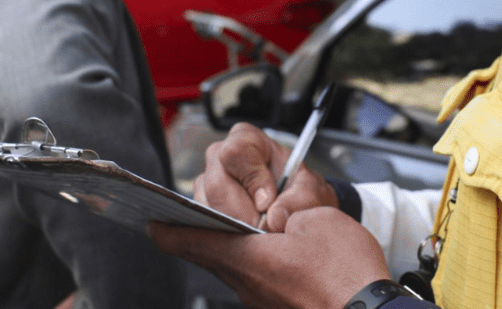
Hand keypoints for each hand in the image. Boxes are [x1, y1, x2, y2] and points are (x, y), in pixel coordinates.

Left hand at [150, 207, 390, 308]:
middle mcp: (244, 281)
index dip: (168, 226)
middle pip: (211, 248)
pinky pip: (255, 275)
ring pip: (234, 262)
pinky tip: (284, 245)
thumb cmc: (346, 274)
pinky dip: (260, 256)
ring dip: (241, 240)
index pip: (188, 239)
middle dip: (216, 221)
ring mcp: (259, 297)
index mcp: (245, 256)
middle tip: (238, 203)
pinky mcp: (275, 304)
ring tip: (269, 221)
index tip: (155, 220)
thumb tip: (275, 213)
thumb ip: (288, 207)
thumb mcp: (316, 217)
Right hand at [195, 122, 337, 230]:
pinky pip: (204, 226)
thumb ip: (300, 200)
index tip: (268, 202)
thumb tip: (273, 219)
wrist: (296, 214)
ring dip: (234, 229)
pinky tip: (246, 241)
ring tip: (260, 235)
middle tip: (265, 230)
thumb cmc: (301, 195)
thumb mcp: (312, 192)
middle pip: (216, 185)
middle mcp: (220, 158)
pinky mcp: (202, 210)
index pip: (235, 152)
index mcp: (247, 140)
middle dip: (242, 215)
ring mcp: (206, 184)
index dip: (252, 178)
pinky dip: (225, 238)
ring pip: (208, 209)